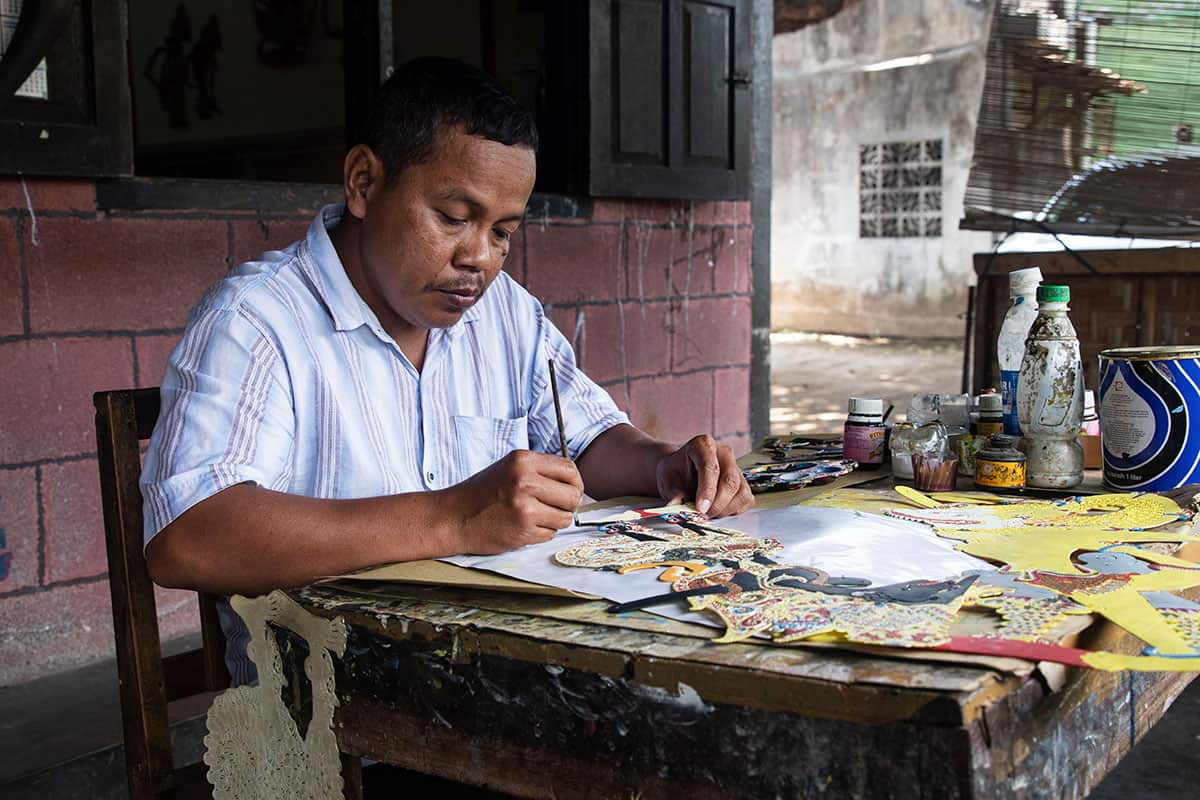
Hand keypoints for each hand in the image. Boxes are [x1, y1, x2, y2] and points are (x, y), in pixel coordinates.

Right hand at [449, 450, 583, 553]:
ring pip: (565, 518)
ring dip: (555, 521)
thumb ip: (540, 472)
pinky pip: (550, 534)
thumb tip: (574, 484)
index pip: (569, 470)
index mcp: (523, 460)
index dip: (575, 483)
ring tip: (536, 517)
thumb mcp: (510, 468)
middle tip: (557, 508)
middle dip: (569, 505)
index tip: (570, 491)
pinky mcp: (523, 529)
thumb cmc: (482, 493)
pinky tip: (523, 526)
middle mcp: (525, 480)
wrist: (454, 517)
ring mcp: (525, 506)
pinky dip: (541, 533)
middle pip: (573, 495)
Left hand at [655, 435, 753, 516]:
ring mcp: (736, 467)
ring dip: (725, 509)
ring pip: (741, 492)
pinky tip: (718, 510)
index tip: (700, 508)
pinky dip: (733, 511)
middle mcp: (724, 453)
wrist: (682, 474)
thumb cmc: (676, 473)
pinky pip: (746, 500)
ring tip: (708, 513)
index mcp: (703, 445)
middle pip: (730, 481)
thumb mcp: (668, 479)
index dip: (707, 490)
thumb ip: (673, 492)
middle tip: (703, 515)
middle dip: (717, 504)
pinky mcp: (744, 483)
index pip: (710, 467)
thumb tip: (676, 505)